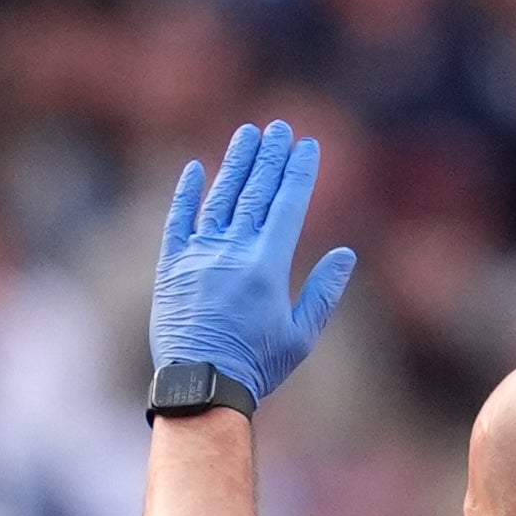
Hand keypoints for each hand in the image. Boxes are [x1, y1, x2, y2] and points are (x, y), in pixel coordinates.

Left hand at [150, 119, 357, 402]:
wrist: (200, 386)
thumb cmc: (256, 366)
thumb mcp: (301, 335)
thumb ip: (323, 292)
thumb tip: (346, 254)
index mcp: (268, 265)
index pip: (288, 204)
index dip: (300, 171)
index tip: (308, 145)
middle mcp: (232, 251)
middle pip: (255, 191)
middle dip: (270, 157)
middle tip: (279, 128)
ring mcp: (198, 256)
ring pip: (219, 198)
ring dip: (235, 163)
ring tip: (247, 135)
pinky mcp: (170, 267)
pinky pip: (177, 222)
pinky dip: (187, 194)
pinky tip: (195, 169)